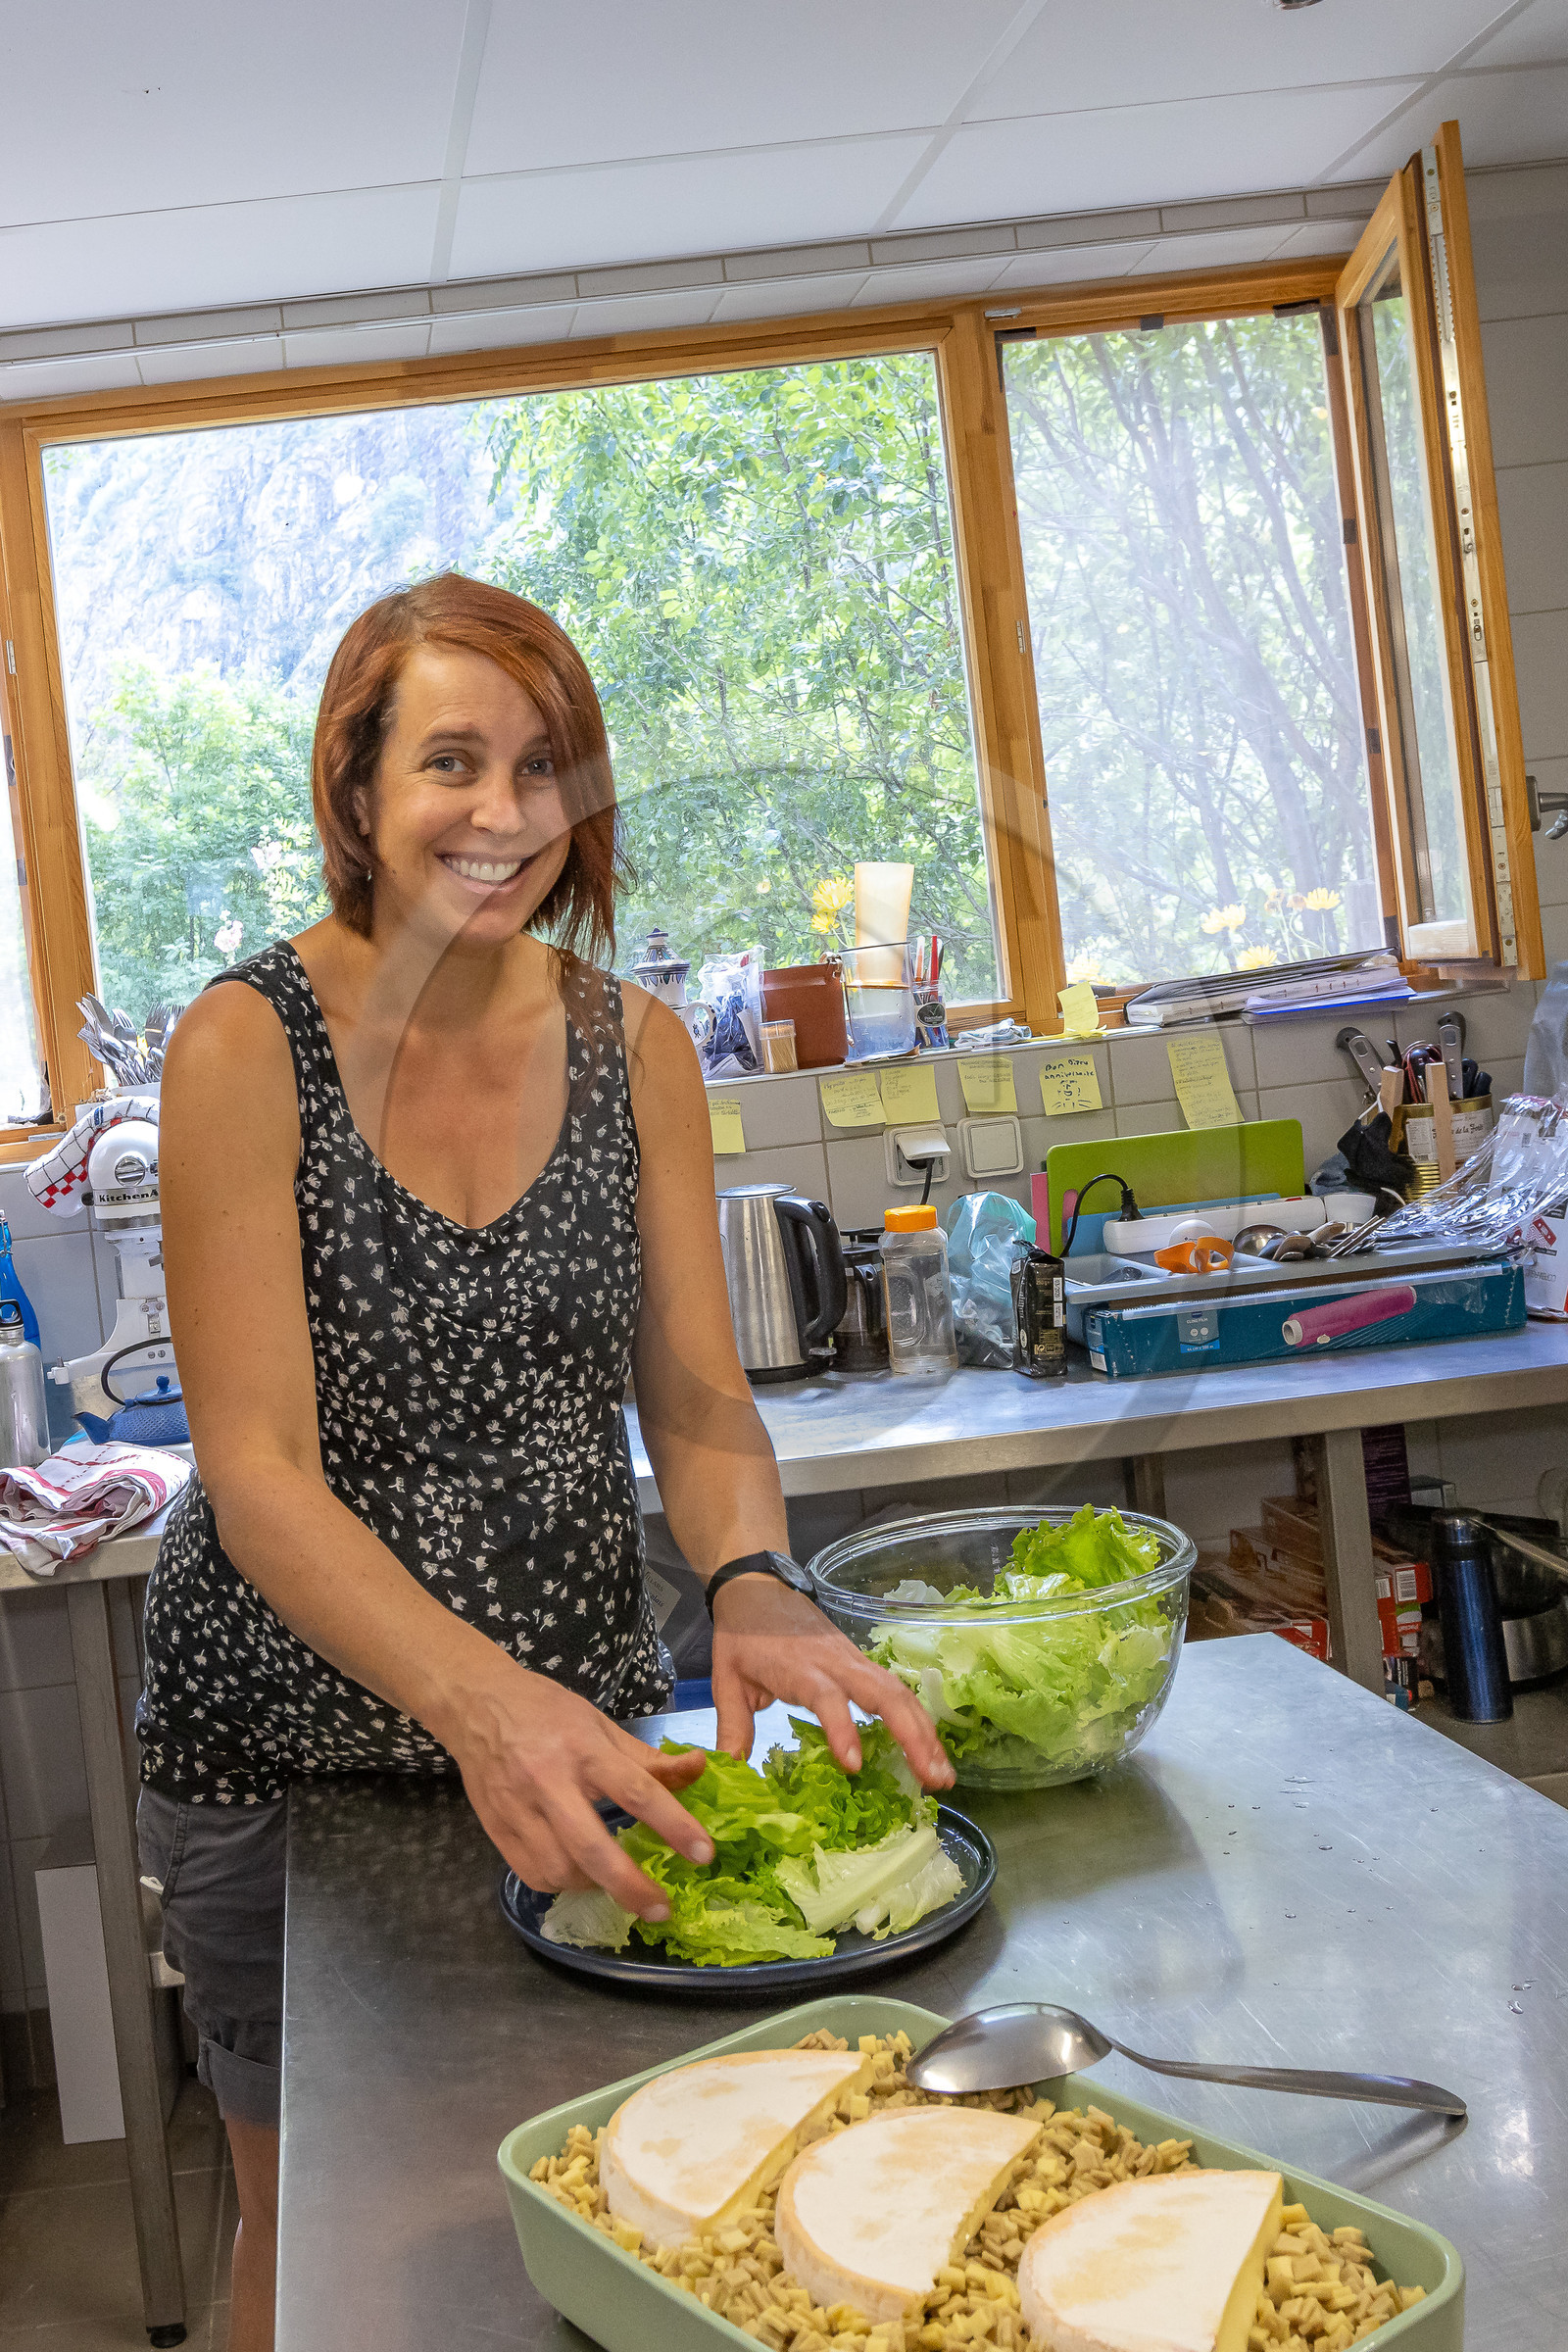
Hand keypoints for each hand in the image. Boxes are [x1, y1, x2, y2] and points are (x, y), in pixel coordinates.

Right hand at [440, 1656, 712, 1919]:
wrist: (476, 1704)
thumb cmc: (545, 1711)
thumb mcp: (601, 1725)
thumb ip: (648, 1757)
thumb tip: (699, 1768)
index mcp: (584, 1749)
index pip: (638, 1792)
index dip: (675, 1826)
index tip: (704, 1855)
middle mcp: (550, 1782)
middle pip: (593, 1848)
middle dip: (630, 1886)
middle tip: (660, 1910)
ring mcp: (518, 1809)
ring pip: (559, 1870)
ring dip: (594, 1886)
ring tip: (616, 1883)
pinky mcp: (496, 1828)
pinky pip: (532, 1874)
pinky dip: (560, 1883)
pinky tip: (577, 1875)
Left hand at [710, 1575, 953, 1790]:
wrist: (757, 1588)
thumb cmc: (743, 1636)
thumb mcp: (727, 1680)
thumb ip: (733, 1725)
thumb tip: (731, 1771)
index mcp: (800, 1668)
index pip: (827, 1697)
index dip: (842, 1729)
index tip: (854, 1765)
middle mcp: (836, 1663)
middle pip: (884, 1694)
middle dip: (912, 1736)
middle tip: (932, 1779)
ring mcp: (855, 1661)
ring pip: (900, 1693)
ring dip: (925, 1732)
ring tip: (943, 1775)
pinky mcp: (863, 1663)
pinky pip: (898, 1690)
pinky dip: (919, 1720)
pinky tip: (933, 1750)